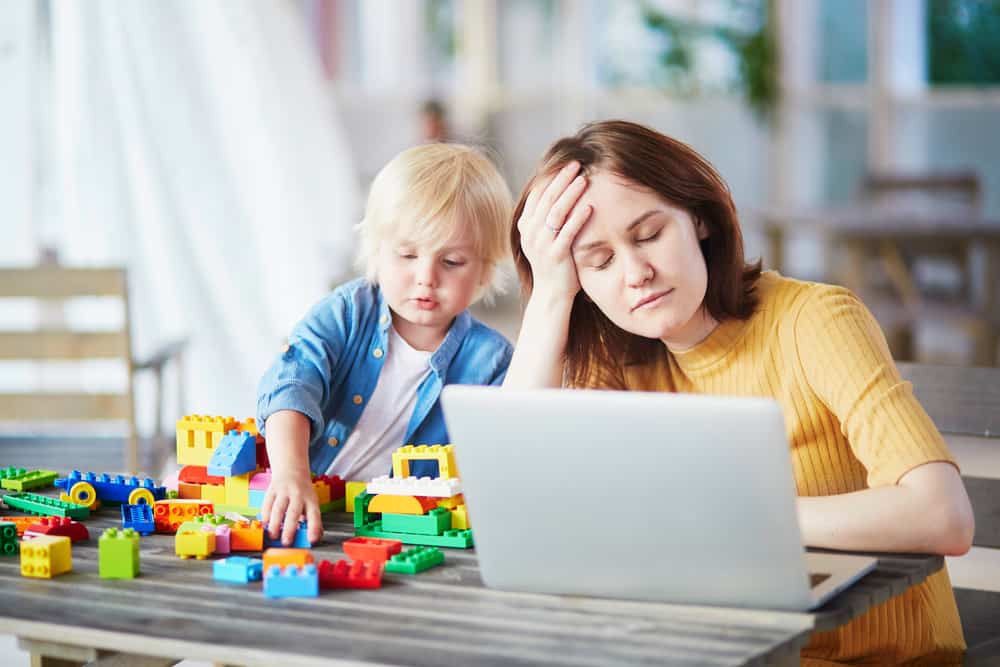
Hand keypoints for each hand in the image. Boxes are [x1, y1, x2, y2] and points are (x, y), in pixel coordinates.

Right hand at [261, 469, 322, 545]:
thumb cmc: (303, 492)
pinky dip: (265, 515)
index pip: (314, 515)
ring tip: (273, 536)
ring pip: (278, 508)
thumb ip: (313, 520)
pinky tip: (265, 524)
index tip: (312, 539)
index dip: (314, 527)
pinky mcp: (272, 490)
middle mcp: (298, 495)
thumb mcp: (312, 503)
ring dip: (275, 524)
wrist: (292, 470)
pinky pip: (267, 503)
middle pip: (294, 512)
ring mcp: (284, 491)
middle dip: (289, 528)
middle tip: (286, 542)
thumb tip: (316, 537)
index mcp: (311, 500)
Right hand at [516, 161, 592, 303]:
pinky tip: (589, 206)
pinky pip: (567, 233)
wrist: (552, 293)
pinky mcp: (555, 256)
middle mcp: (530, 233)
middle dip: (562, 179)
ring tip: (584, 179)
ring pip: (556, 213)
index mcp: (526, 225)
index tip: (567, 165)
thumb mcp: (545, 236)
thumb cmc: (554, 262)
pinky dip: (578, 218)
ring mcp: (541, 245)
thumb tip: (561, 189)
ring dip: (570, 194)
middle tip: (576, 164)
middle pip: (547, 199)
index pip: (538, 195)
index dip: (552, 178)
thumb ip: (548, 216)